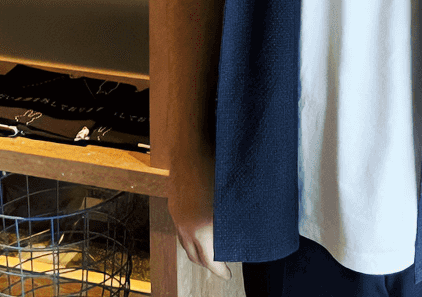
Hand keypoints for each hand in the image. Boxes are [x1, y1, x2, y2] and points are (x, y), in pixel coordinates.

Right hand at [170, 147, 231, 280]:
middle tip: (221, 264)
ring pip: (185, 244)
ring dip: (198, 250)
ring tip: (211, 248)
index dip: (219, 270)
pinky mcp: (173, 206)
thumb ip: (235, 218)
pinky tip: (201, 227)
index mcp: (202, 228)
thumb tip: (248, 229)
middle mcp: (186, 226)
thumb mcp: (230, 197)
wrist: (190, 147)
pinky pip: (181, 229)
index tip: (227, 275)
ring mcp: (177, 216)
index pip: (209, 260)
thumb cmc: (215, 167)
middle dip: (208, 263)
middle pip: (195, 256)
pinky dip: (191, 235)